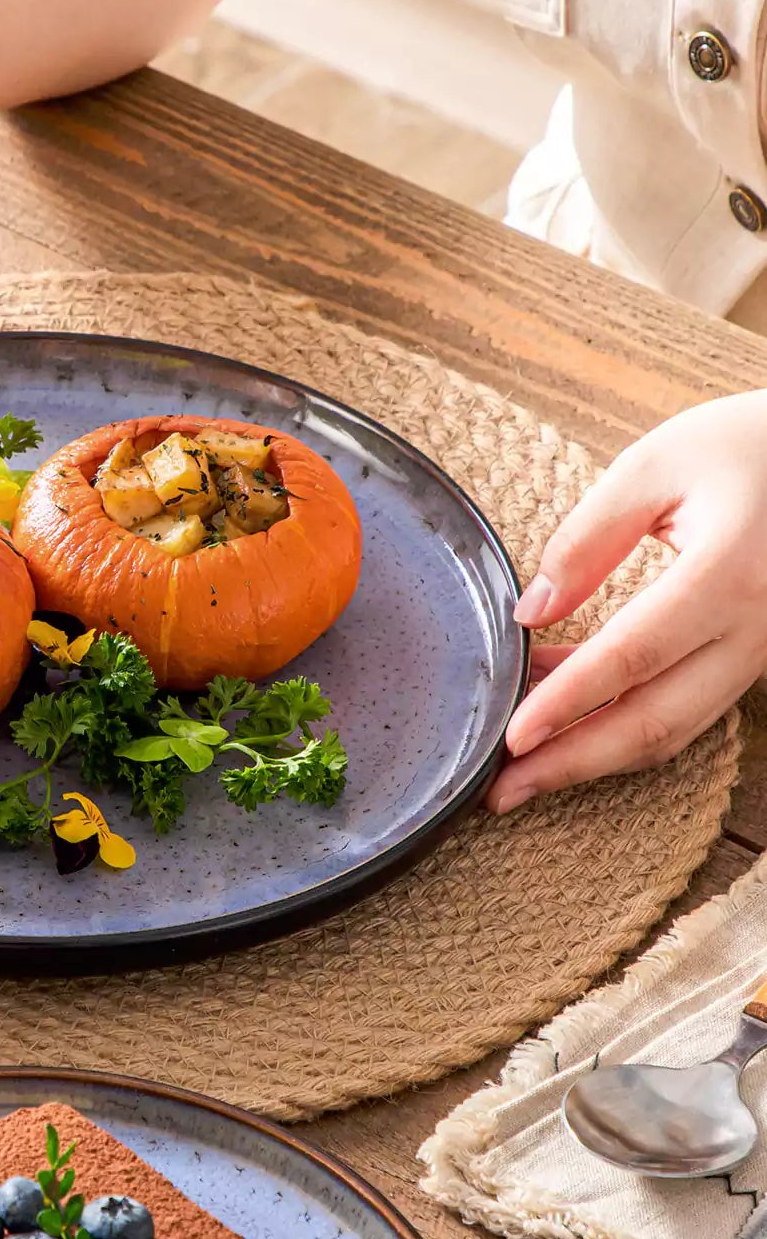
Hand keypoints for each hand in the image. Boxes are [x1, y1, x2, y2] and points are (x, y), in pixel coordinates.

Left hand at [488, 390, 766, 811]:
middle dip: (572, 764)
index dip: (567, 703)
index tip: (510, 737)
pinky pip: (684, 708)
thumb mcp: (656, 465)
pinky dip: (620, 723)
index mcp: (729, 574)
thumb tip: (530, 611)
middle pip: (655, 720)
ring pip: (673, 728)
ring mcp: (761, 652)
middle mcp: (755, 628)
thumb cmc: (746, 446)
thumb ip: (587, 537)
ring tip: (517, 772)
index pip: (632, 657)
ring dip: (593, 756)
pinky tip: (558, 717)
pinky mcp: (751, 658)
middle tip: (499, 792)